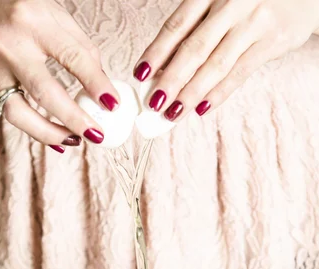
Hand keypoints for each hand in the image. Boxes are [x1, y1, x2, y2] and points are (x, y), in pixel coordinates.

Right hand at [0, 0, 119, 149]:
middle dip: (73, 119)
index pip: (71, 57)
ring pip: (19, 113)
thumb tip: (101, 89)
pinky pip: (10, 115)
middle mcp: (8, 45)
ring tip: (74, 141)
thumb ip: (80, 49)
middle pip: (43, 92)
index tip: (112, 104)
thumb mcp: (55, 16)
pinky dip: (35, 130)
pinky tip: (55, 137)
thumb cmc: (23, 11)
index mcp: (33, 22)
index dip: (95, 83)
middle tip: (96, 135)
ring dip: (50, 133)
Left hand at [133, 0, 318, 120]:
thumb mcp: (222, 0)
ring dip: (191, 93)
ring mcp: (254, 22)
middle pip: (193, 48)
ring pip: (215, 65)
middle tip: (153, 104)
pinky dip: (219, 93)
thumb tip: (164, 67)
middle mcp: (232, 3)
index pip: (177, 26)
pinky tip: (202, 108)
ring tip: (173, 113)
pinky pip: (240, 73)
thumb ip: (196, 27)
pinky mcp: (273, 41)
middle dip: (170, 80)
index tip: (140, 76)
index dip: (156, 52)